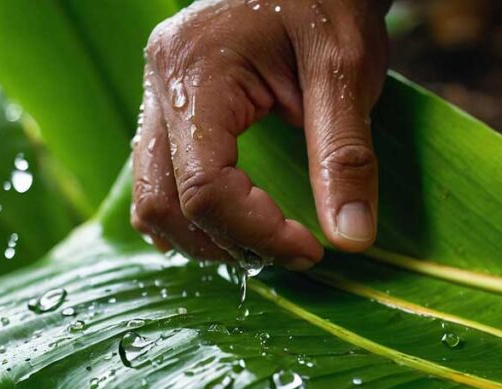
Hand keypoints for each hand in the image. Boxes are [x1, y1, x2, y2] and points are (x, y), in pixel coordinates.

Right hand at [131, 0, 390, 268]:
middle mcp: (160, 84)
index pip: (205, 187)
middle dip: (229, 243)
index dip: (256, 232)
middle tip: (292, 251)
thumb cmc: (327, 3)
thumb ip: (346, 157)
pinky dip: (190, 217)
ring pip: (150, 201)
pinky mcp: (164, 110)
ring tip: (265, 243)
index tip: (310, 249)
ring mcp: (154, 98)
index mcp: (195, 70)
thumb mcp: (347, 70)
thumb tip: (351, 239)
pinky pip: (156, 183)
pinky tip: (232, 225)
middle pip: (164, 204)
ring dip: (205, 238)